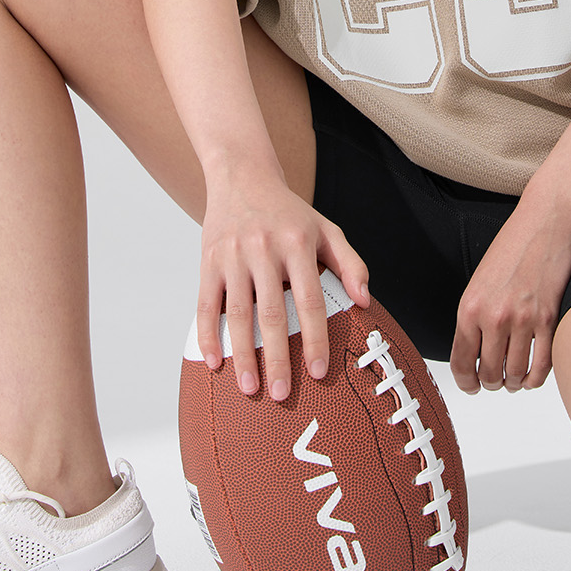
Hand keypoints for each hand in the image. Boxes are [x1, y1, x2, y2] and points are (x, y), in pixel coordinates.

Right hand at [196, 169, 369, 403]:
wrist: (242, 176)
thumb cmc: (289, 212)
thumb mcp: (326, 229)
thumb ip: (350, 263)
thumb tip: (365, 302)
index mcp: (297, 244)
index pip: (310, 300)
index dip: (315, 337)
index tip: (319, 371)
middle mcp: (264, 249)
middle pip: (272, 313)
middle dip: (277, 357)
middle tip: (281, 393)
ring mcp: (233, 255)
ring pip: (237, 313)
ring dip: (242, 353)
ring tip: (249, 387)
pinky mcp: (208, 260)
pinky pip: (206, 303)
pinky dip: (208, 334)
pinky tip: (214, 361)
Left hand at [449, 203, 570, 394]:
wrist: (546, 221)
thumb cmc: (513, 245)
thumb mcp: (480, 281)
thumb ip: (475, 316)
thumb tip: (475, 352)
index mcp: (469, 307)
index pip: (461, 361)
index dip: (466, 382)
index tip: (471, 386)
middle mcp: (493, 317)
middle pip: (489, 373)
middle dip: (491, 383)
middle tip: (495, 380)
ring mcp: (523, 320)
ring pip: (515, 374)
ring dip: (513, 382)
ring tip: (514, 379)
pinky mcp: (549, 319)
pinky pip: (542, 365)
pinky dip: (536, 378)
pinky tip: (532, 377)